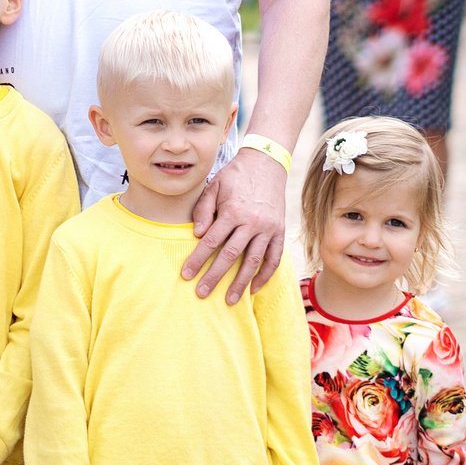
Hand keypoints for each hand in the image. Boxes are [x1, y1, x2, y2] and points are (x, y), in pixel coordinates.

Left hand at [184, 149, 287, 302]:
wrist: (267, 164)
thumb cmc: (235, 177)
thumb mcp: (214, 186)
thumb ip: (203, 210)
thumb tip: (198, 235)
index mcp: (233, 212)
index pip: (212, 242)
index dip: (198, 259)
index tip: (186, 275)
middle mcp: (252, 223)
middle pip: (231, 256)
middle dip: (215, 277)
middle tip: (202, 293)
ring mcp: (268, 228)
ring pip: (253, 261)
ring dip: (241, 283)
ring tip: (230, 300)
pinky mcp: (279, 231)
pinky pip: (274, 258)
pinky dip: (265, 275)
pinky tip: (254, 288)